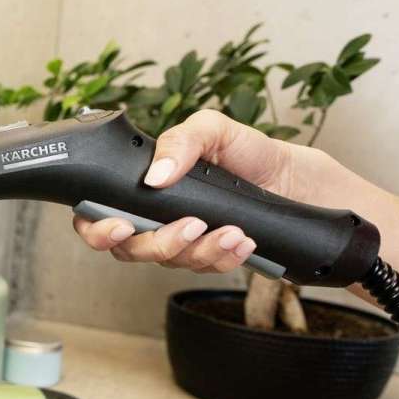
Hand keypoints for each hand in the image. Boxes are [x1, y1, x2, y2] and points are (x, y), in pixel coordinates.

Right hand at [72, 110, 330, 273]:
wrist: (302, 185)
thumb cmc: (255, 154)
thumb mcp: (217, 129)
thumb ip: (181, 140)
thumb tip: (154, 176)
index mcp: (144, 186)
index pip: (97, 213)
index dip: (96, 227)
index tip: (120, 225)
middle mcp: (156, 217)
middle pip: (128, 249)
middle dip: (156, 244)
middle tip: (187, 227)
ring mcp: (182, 242)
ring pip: (169, 262)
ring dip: (199, 249)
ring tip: (230, 230)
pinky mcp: (210, 259)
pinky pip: (203, 269)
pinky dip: (223, 256)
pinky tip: (242, 240)